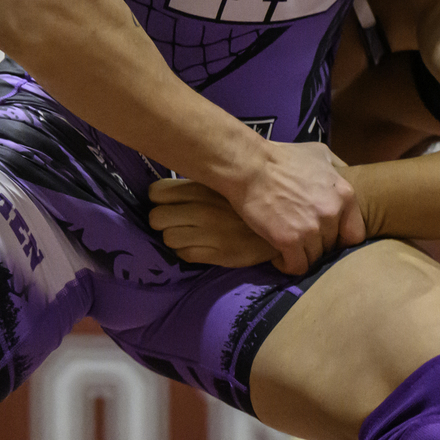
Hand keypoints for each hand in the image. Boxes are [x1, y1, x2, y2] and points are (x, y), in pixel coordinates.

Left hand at [149, 178, 277, 267]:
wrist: (283, 222)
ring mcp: (210, 233)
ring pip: (168, 239)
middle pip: (157, 218)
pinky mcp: (219, 254)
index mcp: (202, 188)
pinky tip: (199, 246)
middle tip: (175, 221)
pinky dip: (188, 252)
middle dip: (163, 221)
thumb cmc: (250, 199)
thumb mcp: (224, 184)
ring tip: (188, 235)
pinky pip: (185, 255)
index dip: (160, 199)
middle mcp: (202, 209)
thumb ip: (197, 186)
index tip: (168, 202)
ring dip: (175, 238)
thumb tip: (167, 189)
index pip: (157, 193)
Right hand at [228, 141, 365, 274]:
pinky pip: (297, 266)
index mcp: (345, 195)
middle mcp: (332, 214)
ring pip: (315, 258)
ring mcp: (311, 229)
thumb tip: (348, 178)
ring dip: (302, 254)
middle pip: (332, 246)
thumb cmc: (284, 157)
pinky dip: (287, 264)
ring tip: (288, 243)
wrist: (251, 166)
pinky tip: (279, 254)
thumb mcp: (321, 154)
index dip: (341, 238)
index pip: (356, 234)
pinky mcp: (289, 240)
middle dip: (318, 243)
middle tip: (301, 235)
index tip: (327, 236)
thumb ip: (339, 169)